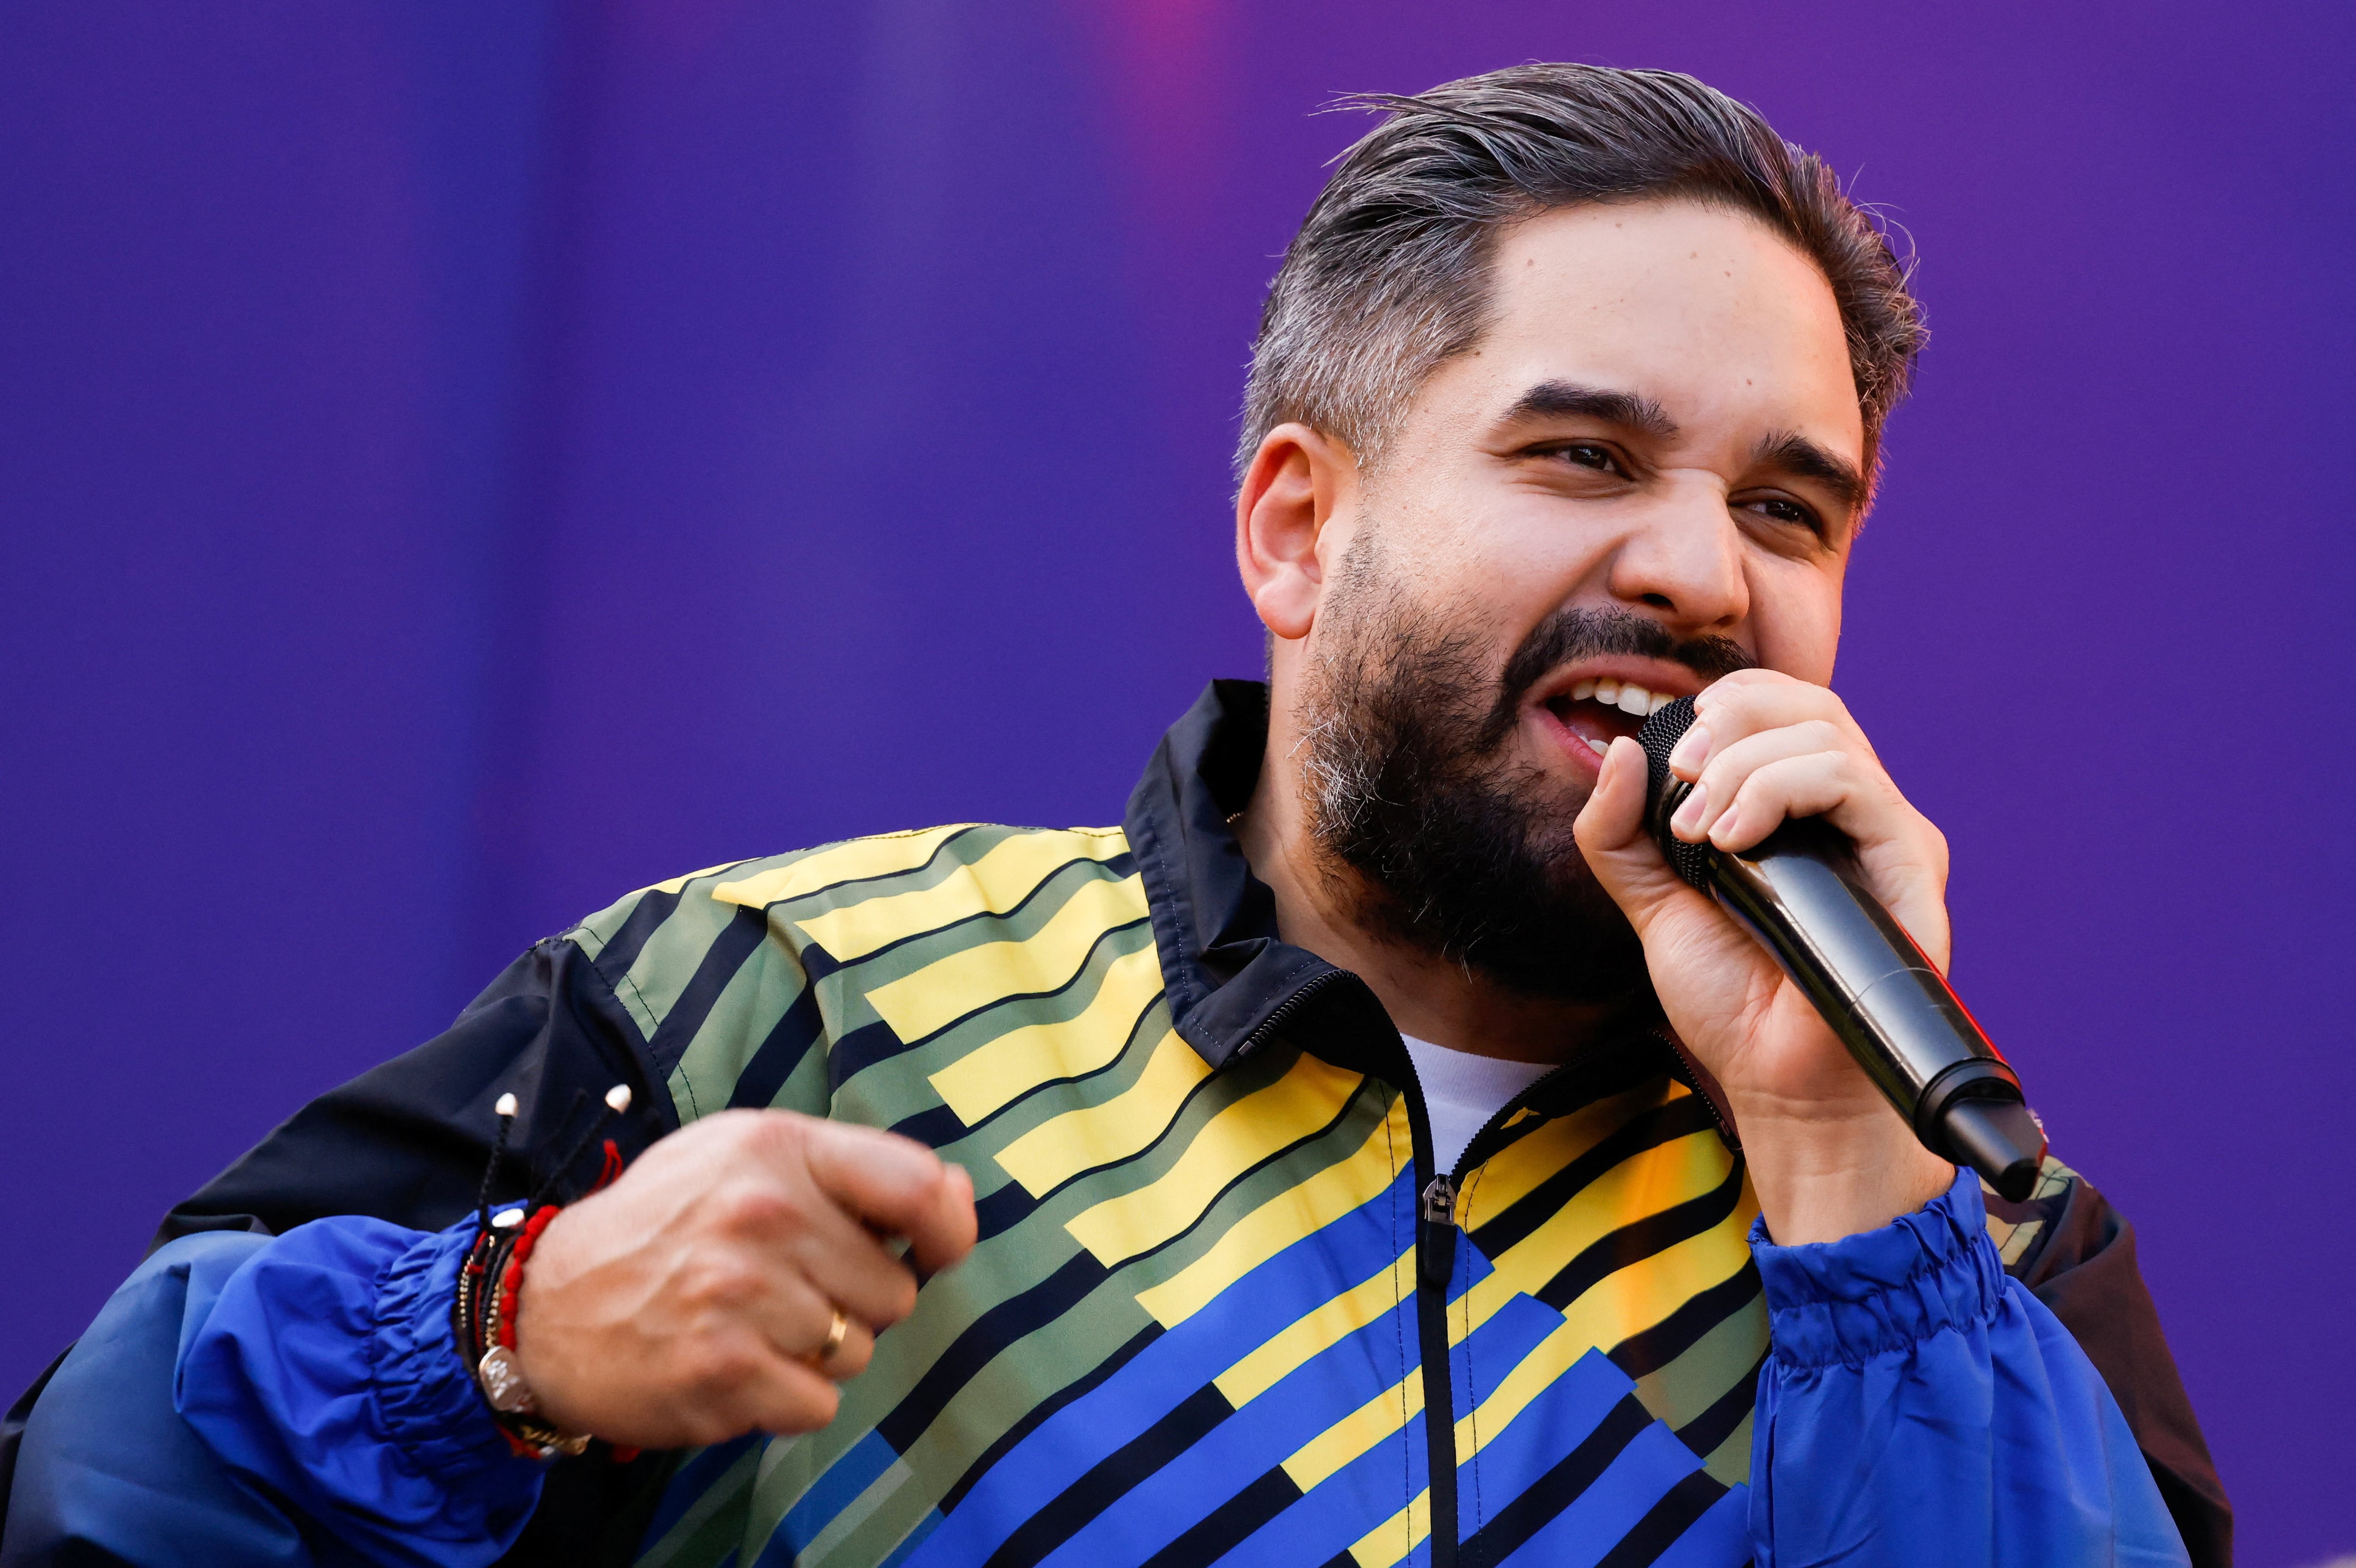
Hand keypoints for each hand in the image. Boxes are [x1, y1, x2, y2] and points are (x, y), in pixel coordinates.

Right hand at [512, 1109, 976, 1447]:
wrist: (546, 1305)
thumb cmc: (665, 1226)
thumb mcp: (747, 1160)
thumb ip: (854, 1174)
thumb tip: (959, 1196)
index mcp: (778, 1148)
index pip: (917, 1187)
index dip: (947, 1228)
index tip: (934, 1249)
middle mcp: (764, 1213)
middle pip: (893, 1290)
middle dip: (855, 1302)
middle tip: (784, 1289)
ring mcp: (742, 1294)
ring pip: (858, 1351)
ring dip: (818, 1353)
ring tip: (750, 1324)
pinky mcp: (724, 1370)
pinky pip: (819, 1403)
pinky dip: (787, 1399)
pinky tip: (736, 1365)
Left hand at [1573, 669, 1954, 1243]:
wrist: (1777, 1082)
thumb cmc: (1733, 998)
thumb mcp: (1651, 902)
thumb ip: (1619, 832)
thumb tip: (1618, 749)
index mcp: (1799, 808)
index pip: (1775, 707)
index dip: (1722, 707)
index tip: (1672, 759)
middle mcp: (1850, 811)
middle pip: (1806, 704)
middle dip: (1729, 726)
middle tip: (1683, 784)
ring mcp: (1885, 834)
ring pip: (1828, 737)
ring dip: (1746, 768)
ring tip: (1703, 834)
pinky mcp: (1909, 863)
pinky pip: (1859, 786)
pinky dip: (1785, 791)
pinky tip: (1736, 840)